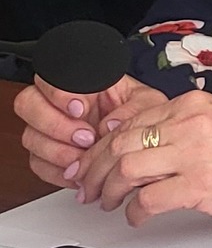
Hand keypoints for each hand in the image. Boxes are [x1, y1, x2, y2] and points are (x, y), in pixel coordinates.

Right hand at [15, 74, 162, 189]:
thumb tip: (112, 123)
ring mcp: (48, 129)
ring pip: (30, 136)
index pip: (50, 77)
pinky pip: (37, 163)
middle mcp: (58, 104)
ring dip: (57, 150)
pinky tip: (79, 170)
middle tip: (85, 137)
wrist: (138, 143)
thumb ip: (134, 108)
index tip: (80, 108)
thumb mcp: (148, 103)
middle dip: (54, 124)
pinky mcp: (45, 155)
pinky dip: (57, 170)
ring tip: (86, 155)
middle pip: (27, 103)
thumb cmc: (140, 115)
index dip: (58, 94)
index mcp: (80, 83)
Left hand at [73, 89, 211, 225]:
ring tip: (110, 203)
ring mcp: (197, 153)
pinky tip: (137, 216)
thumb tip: (126, 141)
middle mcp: (192, 123)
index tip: (91, 165)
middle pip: (120, 145)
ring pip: (126, 170)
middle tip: (90, 188)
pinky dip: (134, 213)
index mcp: (192, 104)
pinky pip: (147, 200)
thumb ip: (175, 127)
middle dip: (96, 172)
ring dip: (109, 192)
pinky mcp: (202, 185)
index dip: (101, 148)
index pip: (128, 123)